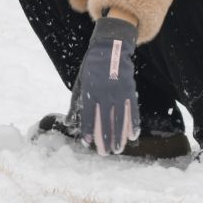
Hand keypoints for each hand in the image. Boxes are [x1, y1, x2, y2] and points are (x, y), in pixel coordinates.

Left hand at [68, 15, 139, 155]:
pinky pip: (133, 110)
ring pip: (120, 118)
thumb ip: (75, 104)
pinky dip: (133, 123)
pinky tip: (133, 136)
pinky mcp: (130, 90)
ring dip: (119, 136)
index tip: (88, 143)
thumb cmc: (91, 69)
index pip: (89, 114)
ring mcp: (119, 92)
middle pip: (105, 120)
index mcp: (90, 91)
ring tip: (118, 149)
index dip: (88, 129)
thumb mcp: (80, 83)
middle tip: (105, 153)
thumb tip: (69, 123)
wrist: (110, 48)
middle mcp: (105, 93)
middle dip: (105, 139)